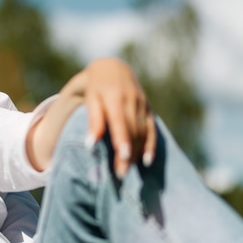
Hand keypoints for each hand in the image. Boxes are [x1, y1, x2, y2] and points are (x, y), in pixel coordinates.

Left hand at [81, 58, 155, 177]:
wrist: (113, 69)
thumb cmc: (96, 89)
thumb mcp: (91, 99)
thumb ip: (93, 120)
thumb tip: (90, 144)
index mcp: (114, 96)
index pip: (119, 120)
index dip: (122, 138)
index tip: (122, 157)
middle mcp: (130, 100)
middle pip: (131, 130)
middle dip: (127, 153)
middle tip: (120, 174)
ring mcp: (142, 104)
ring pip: (142, 132)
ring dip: (136, 152)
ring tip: (126, 170)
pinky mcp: (148, 109)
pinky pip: (151, 129)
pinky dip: (150, 145)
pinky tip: (147, 161)